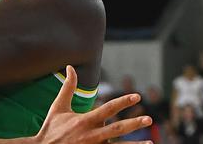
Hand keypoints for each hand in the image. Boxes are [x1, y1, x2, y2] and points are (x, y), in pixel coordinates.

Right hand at [33, 66, 152, 143]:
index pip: (108, 108)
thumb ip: (68, 87)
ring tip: (150, 141)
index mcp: (84, 120)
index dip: (123, 101)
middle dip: (133, 123)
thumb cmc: (52, 127)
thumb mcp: (59, 106)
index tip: (136, 96)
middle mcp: (91, 134)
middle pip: (117, 128)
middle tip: (148, 118)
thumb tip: (71, 67)